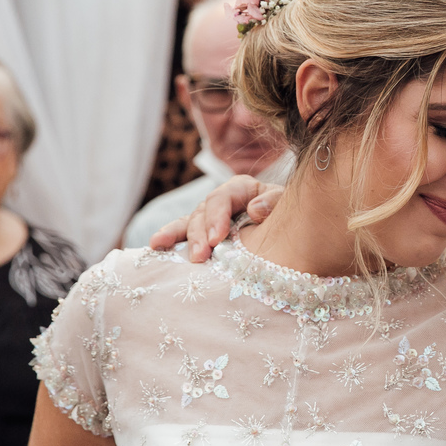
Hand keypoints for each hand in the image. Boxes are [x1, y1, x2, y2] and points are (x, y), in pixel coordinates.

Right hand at [149, 175, 284, 261]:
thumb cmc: (289, 215)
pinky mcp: (204, 235)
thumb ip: (274, 202)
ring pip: (188, 223)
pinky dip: (169, 240)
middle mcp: (221, 201)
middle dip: (198, 235)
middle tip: (200, 257)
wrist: (291, 232)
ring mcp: (209, 218)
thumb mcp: (286, 203)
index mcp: (240, 188)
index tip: (218, 238)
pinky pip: (183, 236)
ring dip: (175, 236)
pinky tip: (154, 247)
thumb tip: (255, 210)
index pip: (222, 198)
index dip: (217, 217)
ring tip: (159, 245)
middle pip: (202, 213)